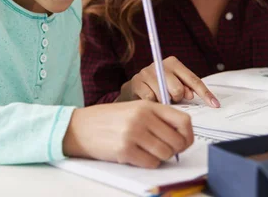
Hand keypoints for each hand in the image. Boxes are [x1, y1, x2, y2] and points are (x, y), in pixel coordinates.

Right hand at [63, 100, 193, 167]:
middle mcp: (142, 117)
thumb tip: (181, 136)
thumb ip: (156, 118)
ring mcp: (134, 134)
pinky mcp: (125, 150)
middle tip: (165, 150)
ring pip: (166, 154)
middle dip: (174, 150)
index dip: (188, 135)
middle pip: (177, 141)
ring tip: (147, 152)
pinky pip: (151, 163)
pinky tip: (137, 156)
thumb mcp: (133, 109)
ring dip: (160, 157)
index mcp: (147, 105)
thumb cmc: (107, 119)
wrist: (79, 127)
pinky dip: (148, 163)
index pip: (183, 120)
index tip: (184, 142)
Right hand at [118, 56, 219, 106]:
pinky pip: (151, 99)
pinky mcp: (136, 82)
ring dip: (164, 102)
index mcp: (173, 63)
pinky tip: (151, 101)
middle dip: (177, 98)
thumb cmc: (158, 88)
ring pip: (164, 95)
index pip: (193, 79)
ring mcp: (146, 72)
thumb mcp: (174, 85)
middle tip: (171, 99)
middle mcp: (159, 64)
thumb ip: (185, 89)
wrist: (133, 89)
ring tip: (159, 99)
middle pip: (178, 89)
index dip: (205, 94)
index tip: (215, 105)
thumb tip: (191, 95)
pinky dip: (153, 103)